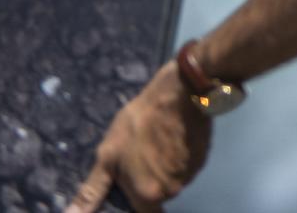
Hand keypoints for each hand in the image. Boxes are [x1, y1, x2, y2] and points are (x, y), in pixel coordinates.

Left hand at [66, 63, 210, 211]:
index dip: (134, 203)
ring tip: (155, 144)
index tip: (130, 185)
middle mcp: (173, 190)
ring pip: (172, 180)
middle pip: (157, 195)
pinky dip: (178, 157)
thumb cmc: (137, 124)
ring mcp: (191, 173)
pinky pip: (186, 165)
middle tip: (138, 158)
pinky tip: (171, 138)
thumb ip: (92, 191)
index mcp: (148, 194)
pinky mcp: (203, 157)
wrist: (178, 94)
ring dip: (163, 169)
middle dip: (147, 182)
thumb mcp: (108, 156)